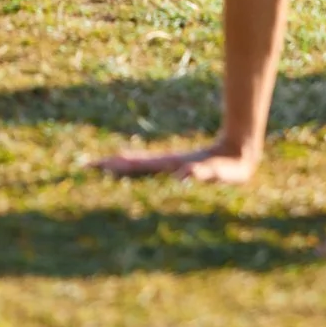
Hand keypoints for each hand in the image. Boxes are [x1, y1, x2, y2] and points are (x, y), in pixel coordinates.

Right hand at [101, 140, 257, 184]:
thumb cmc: (231, 167)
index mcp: (168, 164)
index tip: (94, 165)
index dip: (115, 166)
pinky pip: (148, 169)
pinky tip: (127, 171)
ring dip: (118, 166)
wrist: (239, 151)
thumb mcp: (219, 172)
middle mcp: (165, 163)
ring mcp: (169, 164)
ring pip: (138, 164)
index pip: (136, 165)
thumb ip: (204, 173)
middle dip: (109, 165)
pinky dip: (133, 169)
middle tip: (86, 165)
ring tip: (100, 168)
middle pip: (131, 163)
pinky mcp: (175, 169)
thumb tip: (184, 175)